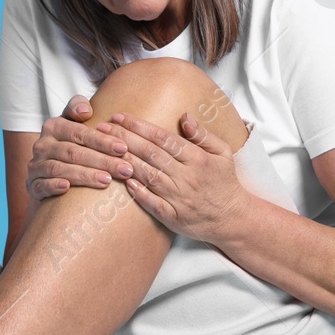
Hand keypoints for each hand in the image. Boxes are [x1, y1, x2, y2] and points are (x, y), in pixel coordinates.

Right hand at [25, 94, 136, 201]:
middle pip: (73, 152)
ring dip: (85, 175)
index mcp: (54, 127)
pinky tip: (67, 188)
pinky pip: (41, 185)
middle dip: (102, 161)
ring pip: (60, 169)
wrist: (49, 171)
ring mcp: (36, 166)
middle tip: (125, 169)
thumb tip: (85, 111)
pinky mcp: (33, 185)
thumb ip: (79, 107)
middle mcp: (42, 145)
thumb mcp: (74, 122)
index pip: (79, 133)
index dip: (102, 141)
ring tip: (107, 180)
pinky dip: (53, 186)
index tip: (124, 148)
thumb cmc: (71, 143)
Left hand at [100, 109, 252, 245]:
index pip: (162, 138)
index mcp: (197, 158)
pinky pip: (152, 203)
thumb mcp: (223, 153)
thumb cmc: (225, 182)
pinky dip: (138, 192)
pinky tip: (123, 182)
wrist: (232, 218)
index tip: (119, 116)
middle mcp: (186, 177)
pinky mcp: (173, 217)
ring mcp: (179, 198)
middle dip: (124, 139)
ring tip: (104, 150)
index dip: (139, 126)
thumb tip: (184, 116)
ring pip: (148, 176)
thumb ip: (203, 135)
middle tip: (102, 128)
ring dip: (124, 162)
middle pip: (150, 154)